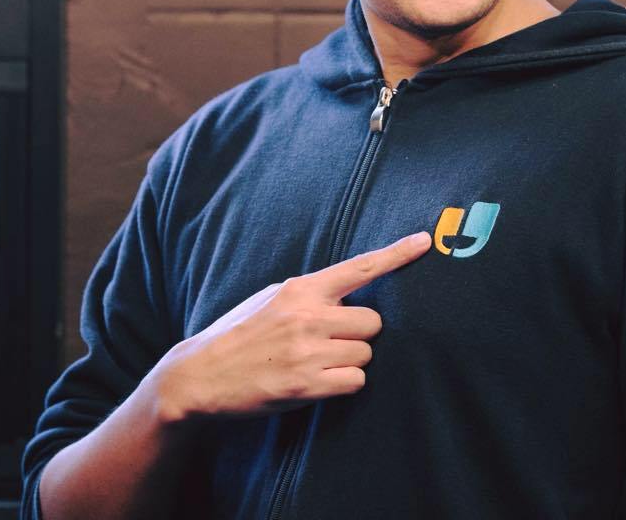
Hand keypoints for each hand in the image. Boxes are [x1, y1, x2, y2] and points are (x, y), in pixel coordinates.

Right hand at [151, 231, 431, 422]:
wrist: (200, 374)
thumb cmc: (241, 332)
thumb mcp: (274, 298)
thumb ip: (312, 294)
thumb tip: (352, 295)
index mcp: (301, 288)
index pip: (359, 266)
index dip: (397, 254)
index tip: (425, 240)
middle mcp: (308, 316)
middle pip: (374, 322)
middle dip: (361, 333)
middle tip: (333, 340)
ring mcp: (307, 351)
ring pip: (365, 353)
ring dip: (350, 360)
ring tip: (317, 362)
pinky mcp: (305, 386)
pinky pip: (355, 381)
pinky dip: (344, 383)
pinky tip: (318, 381)